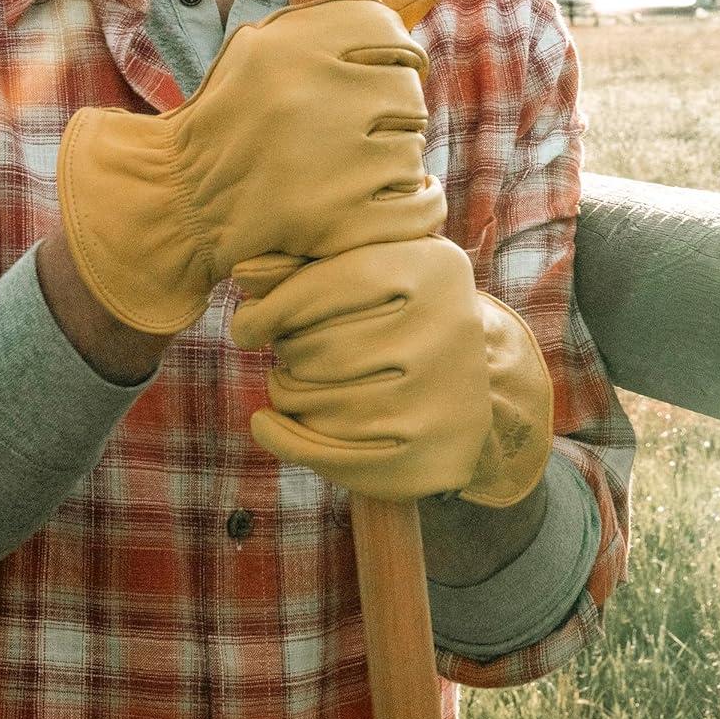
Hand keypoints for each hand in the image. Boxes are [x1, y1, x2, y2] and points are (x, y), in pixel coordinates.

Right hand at [56, 0, 444, 334]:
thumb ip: (352, 13)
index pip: (392, 37)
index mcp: (291, 44)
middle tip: (364, 130)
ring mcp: (326, 161)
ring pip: (412, 151)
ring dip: (395, 161)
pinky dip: (413, 206)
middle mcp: (309, 95)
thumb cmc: (237, 112)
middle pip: (407, 94)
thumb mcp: (273, 44)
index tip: (379, 79)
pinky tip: (387, 201)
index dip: (397, 58)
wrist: (181, 198)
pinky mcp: (335, 221)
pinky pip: (417, 206)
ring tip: (359, 168)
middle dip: (392, 112)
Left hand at [230, 237, 551, 505]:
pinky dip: (286, 440)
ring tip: (291, 383)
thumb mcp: (368, 265)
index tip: (247, 324)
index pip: (326, 286)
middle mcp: (447, 330)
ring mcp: (442, 398)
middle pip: (318, 349)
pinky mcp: (429, 456)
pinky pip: (331, 455)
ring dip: (287, 394)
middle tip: (285, 351)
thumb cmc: (398, 308)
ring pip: (319, 404)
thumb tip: (244, 273)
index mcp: (431, 267)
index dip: (272, 308)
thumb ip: (306, 262)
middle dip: (285, 352)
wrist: (476, 379)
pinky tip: (266, 424)